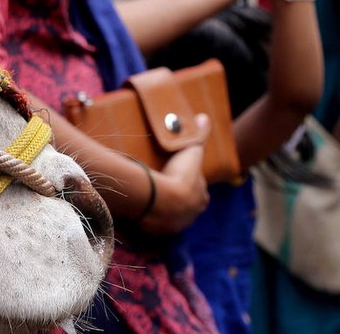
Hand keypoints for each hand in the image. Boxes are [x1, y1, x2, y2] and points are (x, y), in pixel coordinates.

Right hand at [139, 114, 210, 233]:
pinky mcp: (160, 230)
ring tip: (150, 195)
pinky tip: (141, 207)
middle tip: (162, 183)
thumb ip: (198, 134)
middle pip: (186, 204)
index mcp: (202, 197)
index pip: (198, 188)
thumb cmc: (179, 175)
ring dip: (163, 207)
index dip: (190, 181)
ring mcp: (176, 224)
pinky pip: (155, 222)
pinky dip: (150, 216)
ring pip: (171, 214)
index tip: (177, 173)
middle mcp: (192, 213)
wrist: (163, 200)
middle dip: (178, 196)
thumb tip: (205, 116)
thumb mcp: (191, 150)